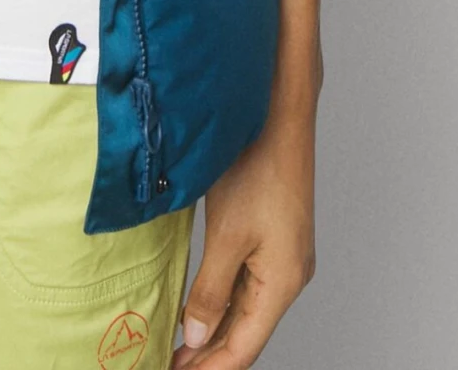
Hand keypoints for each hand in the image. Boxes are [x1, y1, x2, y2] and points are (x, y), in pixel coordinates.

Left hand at [170, 106, 315, 366]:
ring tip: (178, 345)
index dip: (210, 368)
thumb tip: (196, 334)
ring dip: (213, 329)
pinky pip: (247, 283)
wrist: (279, 113)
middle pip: (246, 332)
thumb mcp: (227, 234)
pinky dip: (221, 301)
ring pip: (245, 308)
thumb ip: (211, 289)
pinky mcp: (273, 236)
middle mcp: (288, 275)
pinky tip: (199, 306)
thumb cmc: (259, 166)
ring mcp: (282, 255)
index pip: (243, 347)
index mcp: (282, 283)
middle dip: (209, 354)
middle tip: (169, 364)